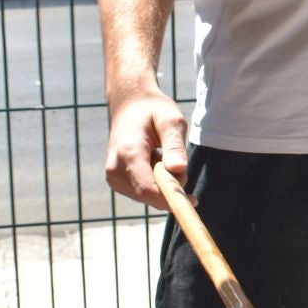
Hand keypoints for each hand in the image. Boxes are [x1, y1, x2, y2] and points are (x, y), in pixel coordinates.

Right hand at [104, 92, 189, 206]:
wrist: (129, 106)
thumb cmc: (153, 111)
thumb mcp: (171, 120)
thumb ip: (175, 145)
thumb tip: (179, 170)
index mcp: (128, 152)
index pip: (148, 189)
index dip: (171, 198)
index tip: (194, 200)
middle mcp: (115, 168)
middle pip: (150, 195)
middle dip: (170, 186)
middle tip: (175, 159)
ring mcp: (112, 177)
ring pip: (148, 196)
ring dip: (162, 183)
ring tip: (159, 155)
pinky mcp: (115, 182)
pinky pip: (143, 193)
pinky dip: (154, 182)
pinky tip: (152, 161)